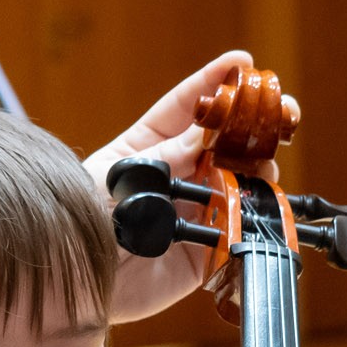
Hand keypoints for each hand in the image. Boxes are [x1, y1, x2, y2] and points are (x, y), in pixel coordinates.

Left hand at [85, 51, 299, 323]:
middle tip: (277, 109)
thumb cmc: (78, 223)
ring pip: (237, 187)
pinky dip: (255, 220)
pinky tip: (265, 204)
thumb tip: (208, 133)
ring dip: (258, 170)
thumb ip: (166, 156)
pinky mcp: (201, 257)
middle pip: (221, 146)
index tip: (242, 63)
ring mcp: (190, 217)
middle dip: (251, 126)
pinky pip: (236, 236)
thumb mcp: (118, 176)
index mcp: (146, 150)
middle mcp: (174, 180)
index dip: (214, 84)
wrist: (69, 283)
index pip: (185, 109)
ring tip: (266, 161)